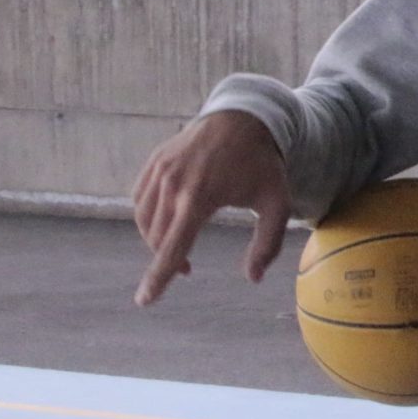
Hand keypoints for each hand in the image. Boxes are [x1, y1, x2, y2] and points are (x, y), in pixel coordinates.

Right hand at [131, 111, 291, 305]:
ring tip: (178, 247)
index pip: (172, 248)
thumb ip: (268, 244)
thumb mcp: (277, 204)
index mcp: (200, 198)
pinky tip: (168, 220)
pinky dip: (149, 217)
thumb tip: (252, 279)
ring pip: (144, 220)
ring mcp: (160, 171)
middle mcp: (173, 184)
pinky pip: (140, 199)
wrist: (244, 118)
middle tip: (188, 270)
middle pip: (157, 239)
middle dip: (166, 261)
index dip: (158, 277)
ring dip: (157, 240)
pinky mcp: (154, 162)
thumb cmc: (262, 164)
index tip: (144, 300)